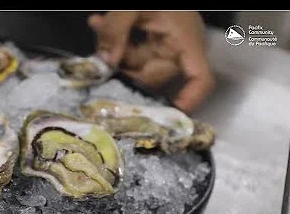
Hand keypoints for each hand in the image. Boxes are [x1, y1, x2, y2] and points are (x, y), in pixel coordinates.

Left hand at [88, 11, 214, 113]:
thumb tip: (105, 61)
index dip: (190, 100)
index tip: (169, 116)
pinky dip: (114, 40)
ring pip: (136, 64)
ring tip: (99, 25)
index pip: (200, 79)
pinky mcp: (149, 39)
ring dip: (113, 50)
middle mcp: (177, 48)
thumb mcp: (133, 5)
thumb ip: (116, 29)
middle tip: (102, 54)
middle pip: (154, 76)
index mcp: (186, 40)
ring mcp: (163, 44)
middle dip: (125, 65)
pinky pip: (130, 50)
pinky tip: (98, 23)